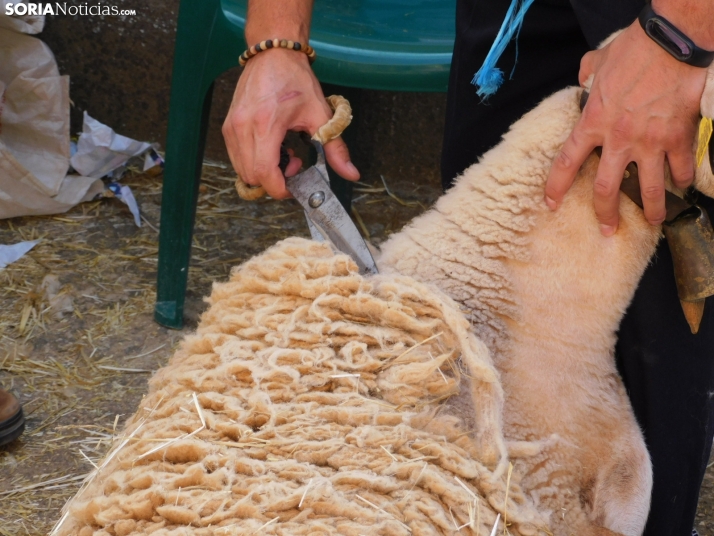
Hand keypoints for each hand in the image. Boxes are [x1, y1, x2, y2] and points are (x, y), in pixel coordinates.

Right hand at [222, 49, 359, 198]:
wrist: (273, 54)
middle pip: (253, 177)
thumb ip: (336, 149)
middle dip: (274, 181)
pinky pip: (237, 158)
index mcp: (265, 125)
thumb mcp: (320, 115)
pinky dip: (254, 161)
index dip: (280, 189)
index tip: (295, 185)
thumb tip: (351, 174)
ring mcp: (231, 128)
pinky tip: (272, 147)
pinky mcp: (227, 127)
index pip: (264, 173)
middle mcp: (242, 128)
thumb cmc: (295, 80)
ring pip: (243, 170)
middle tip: (294, 164)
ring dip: (264, 172)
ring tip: (284, 154)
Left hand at [544, 21, 706, 235]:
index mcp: (592, 123)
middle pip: (607, 189)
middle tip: (607, 229)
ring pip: (649, 188)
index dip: (556, 187)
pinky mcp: (678, 137)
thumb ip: (587, 74)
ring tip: (654, 220)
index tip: (551, 203)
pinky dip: (683, 178)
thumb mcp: (598, 62)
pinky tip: (682, 184)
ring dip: (653, 209)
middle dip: (606, 213)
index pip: (567, 163)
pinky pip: (681, 167)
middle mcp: (618, 140)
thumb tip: (584, 75)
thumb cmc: (632, 50)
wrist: (670, 43)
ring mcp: (650, 142)